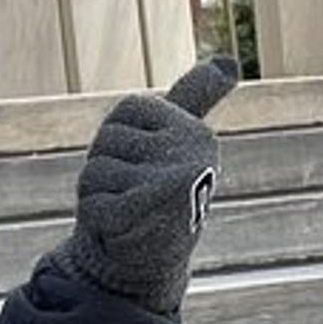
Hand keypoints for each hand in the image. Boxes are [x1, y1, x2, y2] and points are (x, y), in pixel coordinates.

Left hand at [40, 56, 239, 312]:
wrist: (153, 261)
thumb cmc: (158, 191)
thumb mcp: (177, 138)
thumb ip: (195, 97)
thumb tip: (229, 62)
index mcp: (193, 130)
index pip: (127, 110)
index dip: (119, 139)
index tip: (142, 161)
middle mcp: (189, 152)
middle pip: (106, 141)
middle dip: (106, 169)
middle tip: (134, 193)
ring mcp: (168, 182)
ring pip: (94, 173)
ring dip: (100, 196)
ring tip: (129, 212)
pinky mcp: (143, 212)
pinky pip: (93, 204)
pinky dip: (97, 221)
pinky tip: (122, 230)